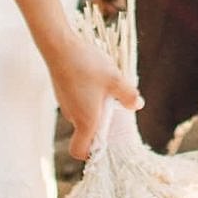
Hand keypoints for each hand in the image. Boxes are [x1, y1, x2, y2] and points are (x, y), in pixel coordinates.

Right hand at [49, 27, 142, 160]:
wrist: (59, 46)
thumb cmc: (86, 65)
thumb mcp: (114, 79)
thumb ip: (128, 95)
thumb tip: (138, 105)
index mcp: (86, 121)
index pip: (81, 151)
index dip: (92, 151)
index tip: (107, 138)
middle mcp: (72, 116)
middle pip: (86, 132)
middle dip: (102, 123)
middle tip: (114, 104)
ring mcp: (65, 104)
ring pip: (82, 115)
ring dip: (95, 107)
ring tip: (105, 86)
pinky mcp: (62, 92)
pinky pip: (77, 102)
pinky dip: (86, 97)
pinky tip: (93, 77)